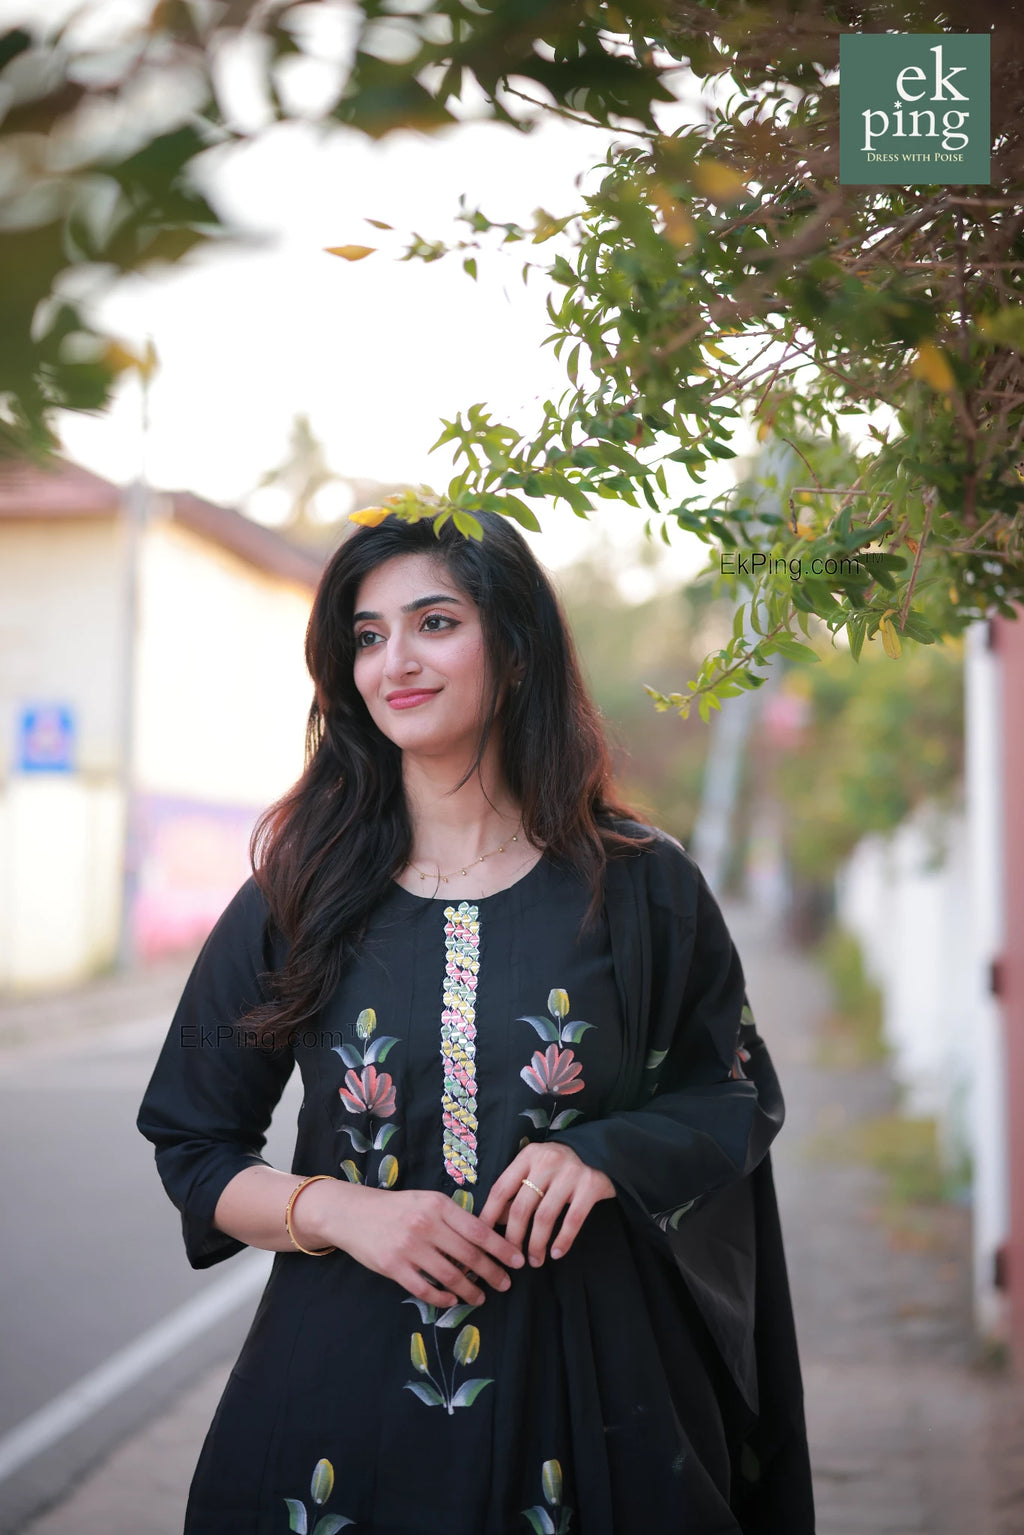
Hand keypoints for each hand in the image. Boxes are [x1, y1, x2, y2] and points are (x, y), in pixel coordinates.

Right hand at [323, 1185, 525, 1308]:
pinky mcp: (393, 1267)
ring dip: (470, 1291)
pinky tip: (452, 1300)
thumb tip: (487, 1238)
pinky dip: (442, 1298)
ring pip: (450, 1276)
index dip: (501, 1248)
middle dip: (493, 1273)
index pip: (478, 1229)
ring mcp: (409, 1247)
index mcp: (438, 1205)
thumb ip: (453, 1217)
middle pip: (469, 1255)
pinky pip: (425, 1289)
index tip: (518, 1261)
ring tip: (481, 1298)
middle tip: (506, 1284)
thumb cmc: (396, 1207)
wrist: (352, 1213)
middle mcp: (426, 1225)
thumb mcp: (427, 1201)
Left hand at [477, 1143, 615, 1266]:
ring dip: (537, 1244)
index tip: (482, 1239)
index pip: (501, 1189)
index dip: (489, 1216)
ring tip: (535, 1260)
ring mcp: (570, 1172)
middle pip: (521, 1207)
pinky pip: (573, 1220)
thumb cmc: (561, 1165)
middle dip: (513, 1238)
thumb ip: (517, 1189)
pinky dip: (563, 1240)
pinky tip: (557, 1253)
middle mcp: (547, 1161)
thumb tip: (497, 1220)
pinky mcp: (591, 1185)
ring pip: (545, 1217)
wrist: (603, 1150)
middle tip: (512, 1258)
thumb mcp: (536, 1168)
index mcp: (528, 1156)